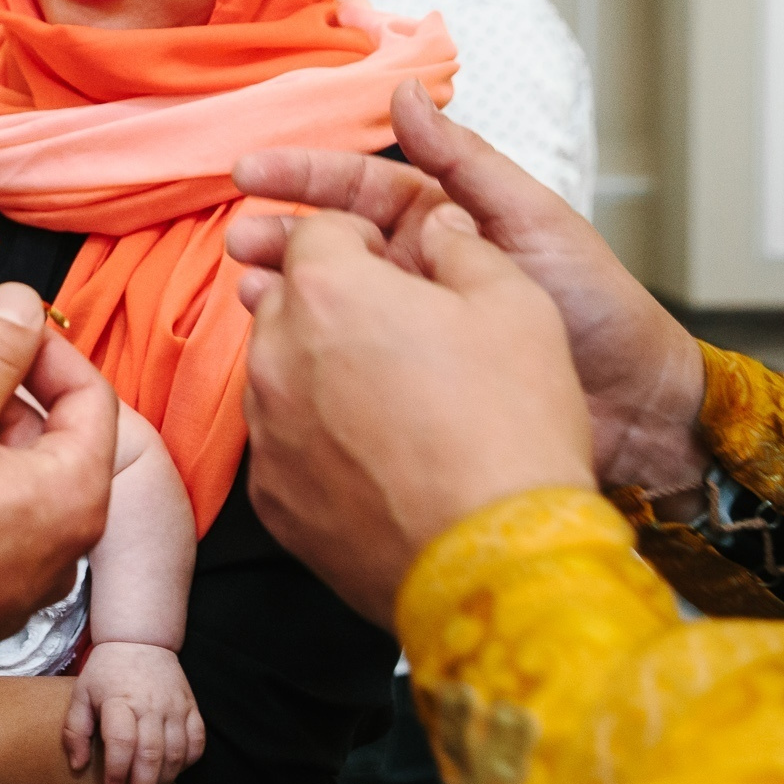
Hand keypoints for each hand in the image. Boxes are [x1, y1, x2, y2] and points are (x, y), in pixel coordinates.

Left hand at [61, 641, 203, 783]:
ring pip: (176, 752)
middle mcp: (150, 704)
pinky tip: (174, 771)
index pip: (121, 740)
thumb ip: (74, 729)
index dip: (117, 768)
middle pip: (151, 753)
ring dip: (165, 779)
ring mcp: (174, 706)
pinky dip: (188, 761)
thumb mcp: (81, 693)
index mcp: (119, 699)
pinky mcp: (191, 707)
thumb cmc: (106, 672)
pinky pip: (197, 742)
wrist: (140, 640)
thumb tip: (78, 766)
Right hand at [227, 80, 707, 491]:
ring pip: (333, 296)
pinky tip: (285, 342)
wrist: (638, 410)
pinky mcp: (410, 378)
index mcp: (444, 220)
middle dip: (281, 235)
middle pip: (331, 241)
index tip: (250, 173)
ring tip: (252, 290)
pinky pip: (351, 351)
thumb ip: (465, 161)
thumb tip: (406, 93)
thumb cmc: (600, 309)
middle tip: (241, 242)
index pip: (357, 187)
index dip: (302, 176)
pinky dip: (314, 342)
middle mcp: (419, 268)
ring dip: (287, 287)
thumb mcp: (533, 219)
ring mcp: (412, 324)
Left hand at [241, 205, 595, 624]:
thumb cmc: (510, 428)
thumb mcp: (517, 305)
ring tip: (390, 397)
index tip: (392, 263)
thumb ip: (464, 247)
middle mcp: (276, 354)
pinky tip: (376, 455)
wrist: (494, 558)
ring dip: (318, 368)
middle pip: (286, 299)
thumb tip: (440, 225)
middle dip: (332, 302)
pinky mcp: (271, 495)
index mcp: (328, 291)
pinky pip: (283, 443)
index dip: (360, 239)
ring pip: (278, 371)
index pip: (318, 231)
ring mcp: (266, 430)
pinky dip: (318, 438)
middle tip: (394, 331)